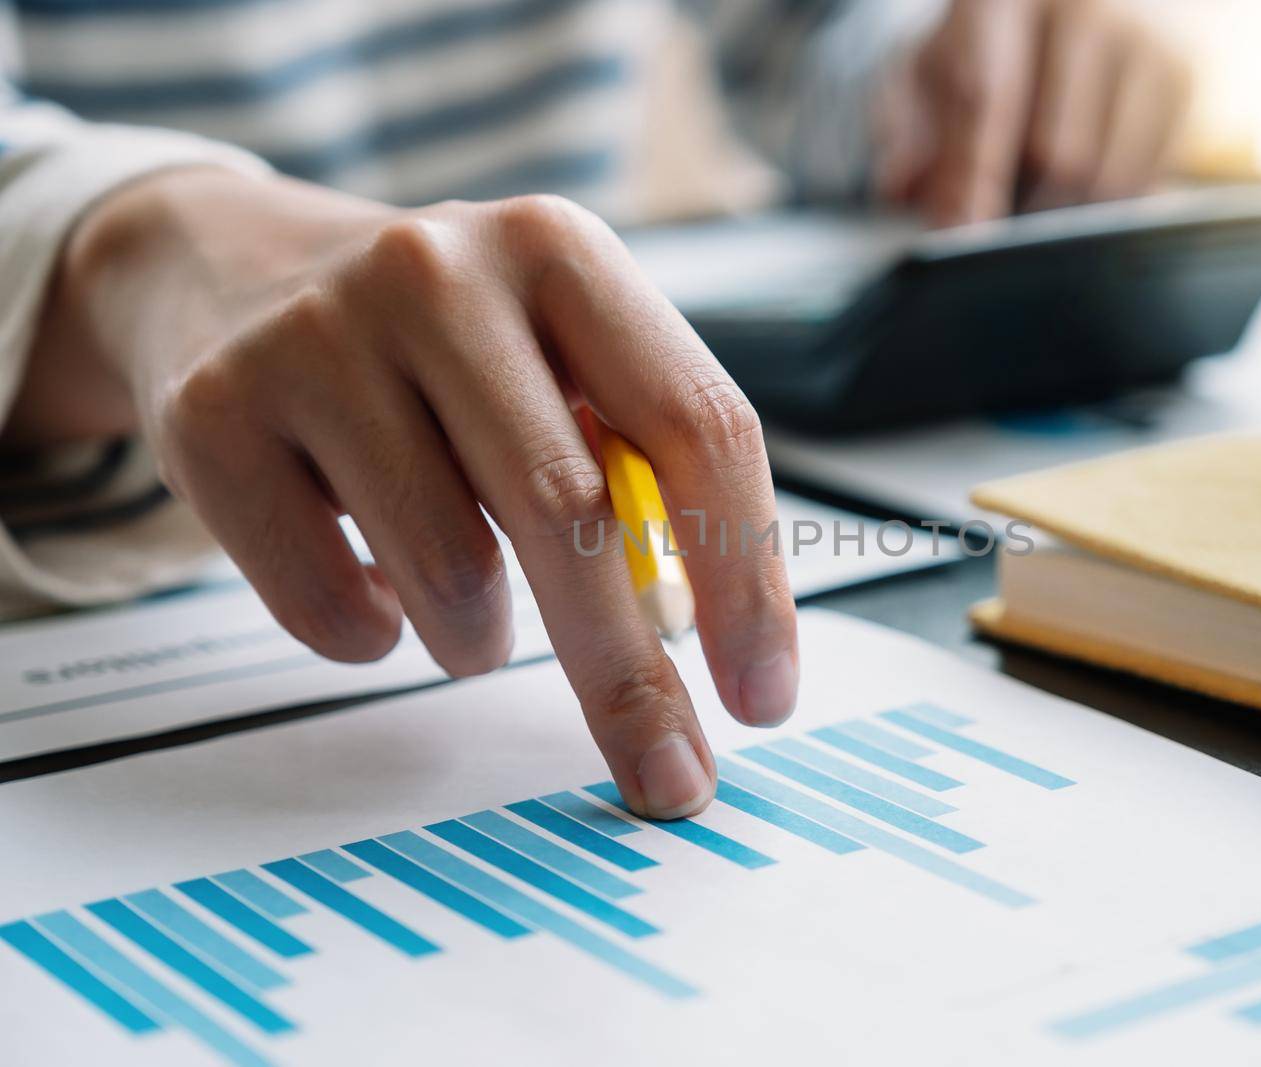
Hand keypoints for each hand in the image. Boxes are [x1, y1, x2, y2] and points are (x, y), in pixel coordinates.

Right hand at [20, 169, 798, 817]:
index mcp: (559, 251)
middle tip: (667, 775)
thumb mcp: (553, 355)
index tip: (761, 702)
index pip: (697, 426)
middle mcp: (437, 272)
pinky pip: (331, 609)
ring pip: (451, 577)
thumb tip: (705, 637)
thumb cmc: (439, 347)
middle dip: (630, 677)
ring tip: (465, 599)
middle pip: (572, 516)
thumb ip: (635, 466)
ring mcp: (313, 338)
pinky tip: (369, 579)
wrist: (226, 269)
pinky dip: (373, 636)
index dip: (746, 581)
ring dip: (479, 640)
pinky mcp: (212, 417)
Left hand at [877, 0, 1191, 225]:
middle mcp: (1086, 8)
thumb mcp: (931, 63)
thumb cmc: (995, 38)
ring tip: (1035, 203)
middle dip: (1019, 208)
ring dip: (1064, 213)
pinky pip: (1147, 177)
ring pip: (1106, 174)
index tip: (959, 237)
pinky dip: (1107, 203)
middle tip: (995, 233)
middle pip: (1056, 150)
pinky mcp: (1186, 77)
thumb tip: (900, 183)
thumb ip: (904, 118)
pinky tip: (1080, 189)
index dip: (971, 180)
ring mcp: (1145, 40)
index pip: (987, 99)